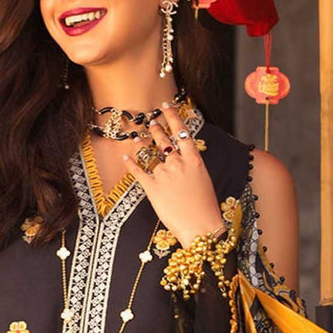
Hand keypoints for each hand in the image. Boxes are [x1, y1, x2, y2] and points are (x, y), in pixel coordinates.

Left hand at [124, 102, 224, 247]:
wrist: (201, 227)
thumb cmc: (206, 208)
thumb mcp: (204, 181)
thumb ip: (192, 168)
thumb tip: (184, 162)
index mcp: (194, 160)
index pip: (182, 132)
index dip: (173, 116)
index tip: (167, 106)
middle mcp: (178, 163)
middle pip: (164, 140)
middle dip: (157, 129)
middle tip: (151, 121)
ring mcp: (164, 175)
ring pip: (150, 156)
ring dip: (143, 146)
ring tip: (139, 139)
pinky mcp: (152, 188)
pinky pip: (138, 172)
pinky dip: (131, 164)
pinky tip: (125, 158)